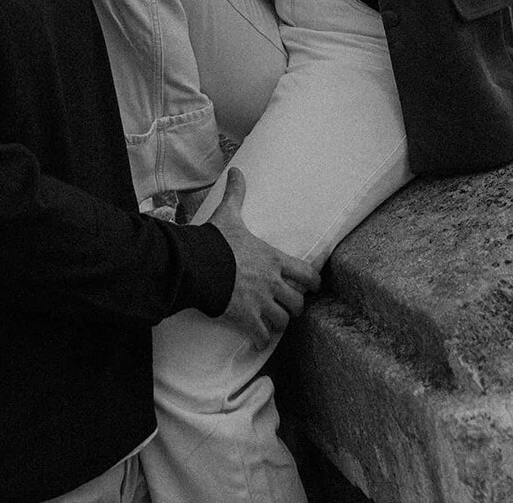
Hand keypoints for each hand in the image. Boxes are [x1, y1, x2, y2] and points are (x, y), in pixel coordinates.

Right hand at [208, 167, 320, 350]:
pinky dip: (262, 340)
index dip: (313, 282)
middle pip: (298, 303)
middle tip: (288, 306)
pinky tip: (258, 341)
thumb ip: (236, 194)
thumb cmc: (216, 240)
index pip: (307, 274)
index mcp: (273, 259)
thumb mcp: (229, 214)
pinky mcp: (247, 319)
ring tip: (273, 324)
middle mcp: (273, 283)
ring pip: (282, 322)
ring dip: (278, 324)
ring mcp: (261, 303)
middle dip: (294, 306)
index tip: (314, 286)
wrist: (199, 265)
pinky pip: (262, 336)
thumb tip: (236, 170)